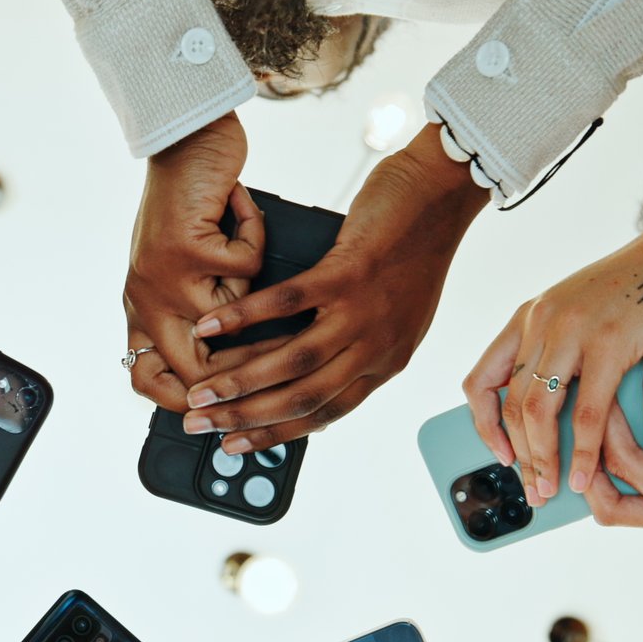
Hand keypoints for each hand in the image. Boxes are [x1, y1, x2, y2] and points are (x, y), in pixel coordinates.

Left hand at [125, 113, 256, 406]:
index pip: (145, 380)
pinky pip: (244, 270)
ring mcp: (163, 278)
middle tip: (275, 355)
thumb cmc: (187, 202)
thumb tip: (227, 367)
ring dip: (254, 293)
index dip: (181, 401)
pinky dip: (254, 237)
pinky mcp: (187, 251)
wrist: (183, 141)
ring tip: (248, 256)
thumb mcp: (181, 267)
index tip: (222, 404)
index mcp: (142, 308)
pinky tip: (239, 211)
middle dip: (240, 373)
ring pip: (229, 323)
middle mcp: (146, 299)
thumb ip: (191, 310)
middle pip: (193, 372)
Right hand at [180, 126, 485, 451]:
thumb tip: (313, 372)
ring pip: (294, 362)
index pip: (324, 414)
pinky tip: (213, 326)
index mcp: (385, 362)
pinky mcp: (349, 273)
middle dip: (245, 418)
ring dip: (240, 381)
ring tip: (202, 389)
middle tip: (200, 425)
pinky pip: (288, 303)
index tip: (235, 444)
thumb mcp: (395, 317)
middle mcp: (376, 347)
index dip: (275, 434)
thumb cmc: (415, 250)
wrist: (442, 197)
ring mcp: (363, 312)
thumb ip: (360, 348)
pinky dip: (246, 317)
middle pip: (302, 398)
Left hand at [467, 214, 642, 506]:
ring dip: (543, 461)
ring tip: (552, 492)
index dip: (483, 424)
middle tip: (534, 492)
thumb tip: (560, 416)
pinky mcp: (610, 341)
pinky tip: (585, 477)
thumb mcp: (590, 314)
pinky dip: (583, 452)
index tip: (501, 455)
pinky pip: (586, 411)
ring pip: (538, 411)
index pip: (481, 380)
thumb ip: (568, 352)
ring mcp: (573, 329)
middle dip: (520, 457)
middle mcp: (541, 321)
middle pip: (511, 404)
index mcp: (530, 316)